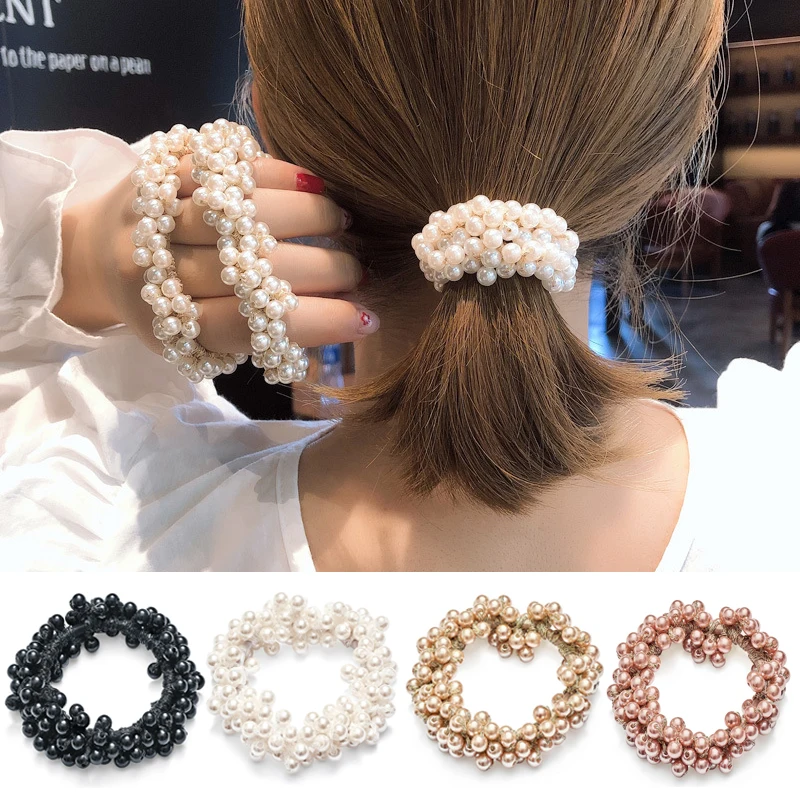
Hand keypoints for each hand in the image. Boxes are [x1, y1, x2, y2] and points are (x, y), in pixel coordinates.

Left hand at [56, 152, 377, 355]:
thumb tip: (343, 321)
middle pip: (247, 269)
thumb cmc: (167, 309)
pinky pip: (223, 165)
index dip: (312, 323)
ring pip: (239, 212)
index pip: (246, 326)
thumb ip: (257, 336)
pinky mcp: (155, 169)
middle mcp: (153, 272)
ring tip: (341, 222)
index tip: (364, 318)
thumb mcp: (202, 342)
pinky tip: (313, 184)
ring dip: (304, 216)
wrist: (94, 257)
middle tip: (358, 269)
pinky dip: (274, 172)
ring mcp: (151, 216)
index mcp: (169, 326)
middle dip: (319, 269)